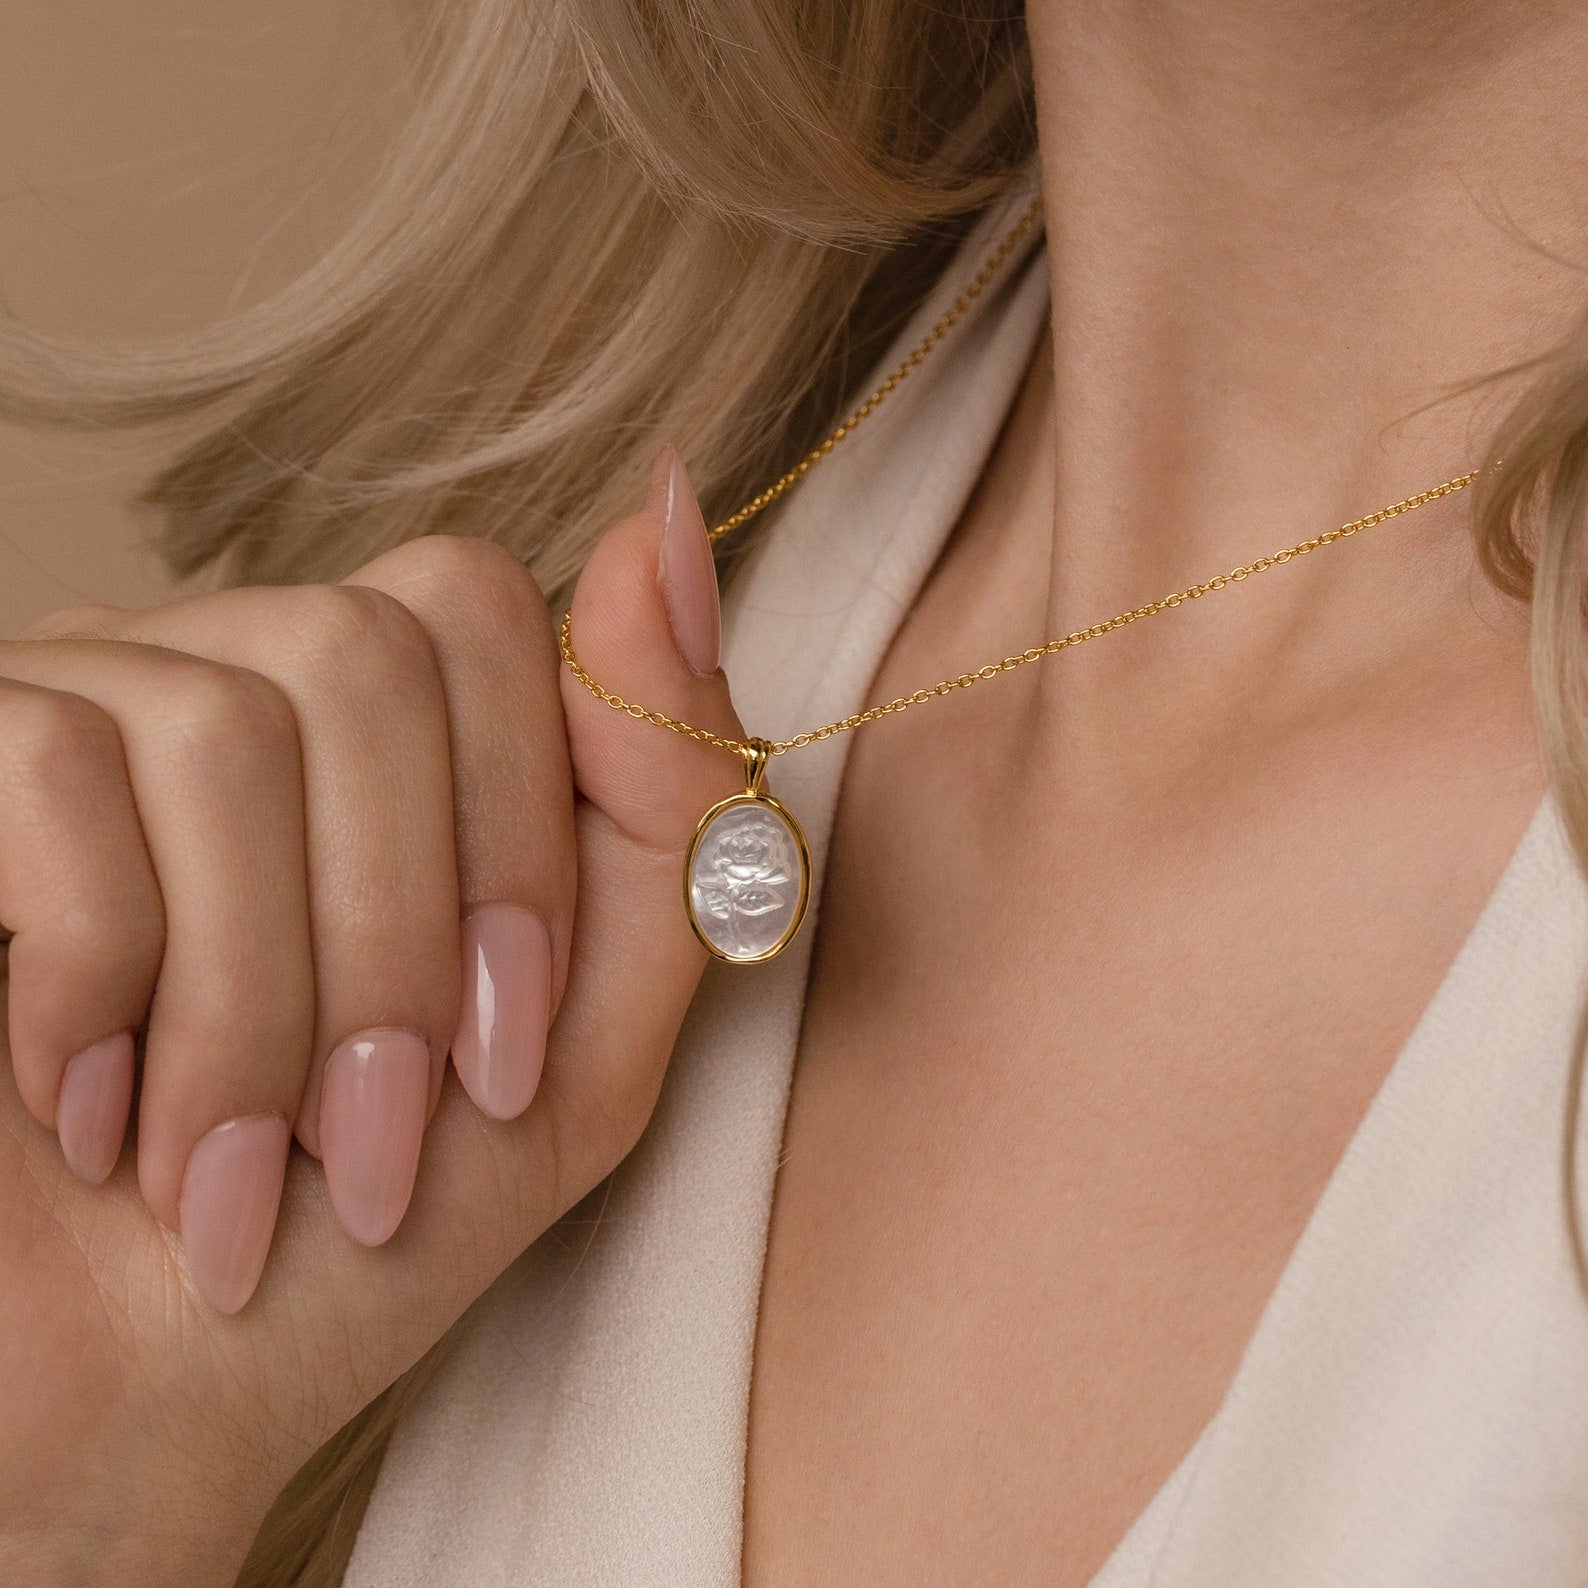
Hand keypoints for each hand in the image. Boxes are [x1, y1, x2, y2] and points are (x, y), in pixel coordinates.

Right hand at [0, 449, 741, 1584]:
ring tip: (234, 1164)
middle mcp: (222, 675)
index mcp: (380, 735)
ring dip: (256, 1005)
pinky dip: (107, 986)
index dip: (516, 835)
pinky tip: (91, 1108)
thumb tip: (666, 520)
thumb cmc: (361, 1222)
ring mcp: (73, 706)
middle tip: (373, 1137)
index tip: (507, 1043)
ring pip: (222, 731)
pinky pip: (58, 773)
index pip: (479, 610)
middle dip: (394, 940)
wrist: (137, 1399)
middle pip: (364, 654)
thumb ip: (656, 811)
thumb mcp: (575, 1043)